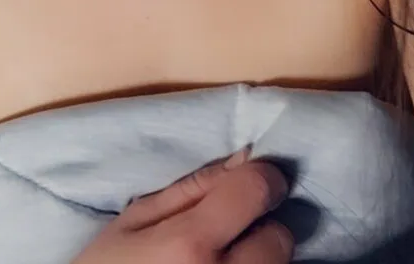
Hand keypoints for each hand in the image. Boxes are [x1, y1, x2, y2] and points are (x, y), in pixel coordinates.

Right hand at [71, 149, 293, 262]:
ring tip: (218, 260)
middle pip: (280, 238)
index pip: (258, 191)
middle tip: (227, 233)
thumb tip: (242, 159)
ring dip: (256, 257)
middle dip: (259, 227)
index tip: (248, 181)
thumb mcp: (133, 222)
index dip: (260, 178)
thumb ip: (190, 189)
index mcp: (191, 244)